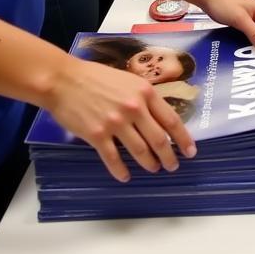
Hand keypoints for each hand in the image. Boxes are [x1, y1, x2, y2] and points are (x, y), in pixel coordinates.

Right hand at [45, 58, 195, 182]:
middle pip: (159, 139)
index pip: (171, 120)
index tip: (190, 151)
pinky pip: (113, 159)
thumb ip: (144, 98)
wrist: (64, 80)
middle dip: (169, 156)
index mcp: (145, 92)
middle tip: (173, 166)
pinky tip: (125, 176)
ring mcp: (115, 123)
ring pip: (140, 151)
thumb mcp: (129, 81)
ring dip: (149, 163)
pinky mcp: (97, 135)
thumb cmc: (96, 77)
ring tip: (153, 169)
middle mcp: (134, 108)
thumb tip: (158, 118)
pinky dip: (120, 171)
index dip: (183, 139)